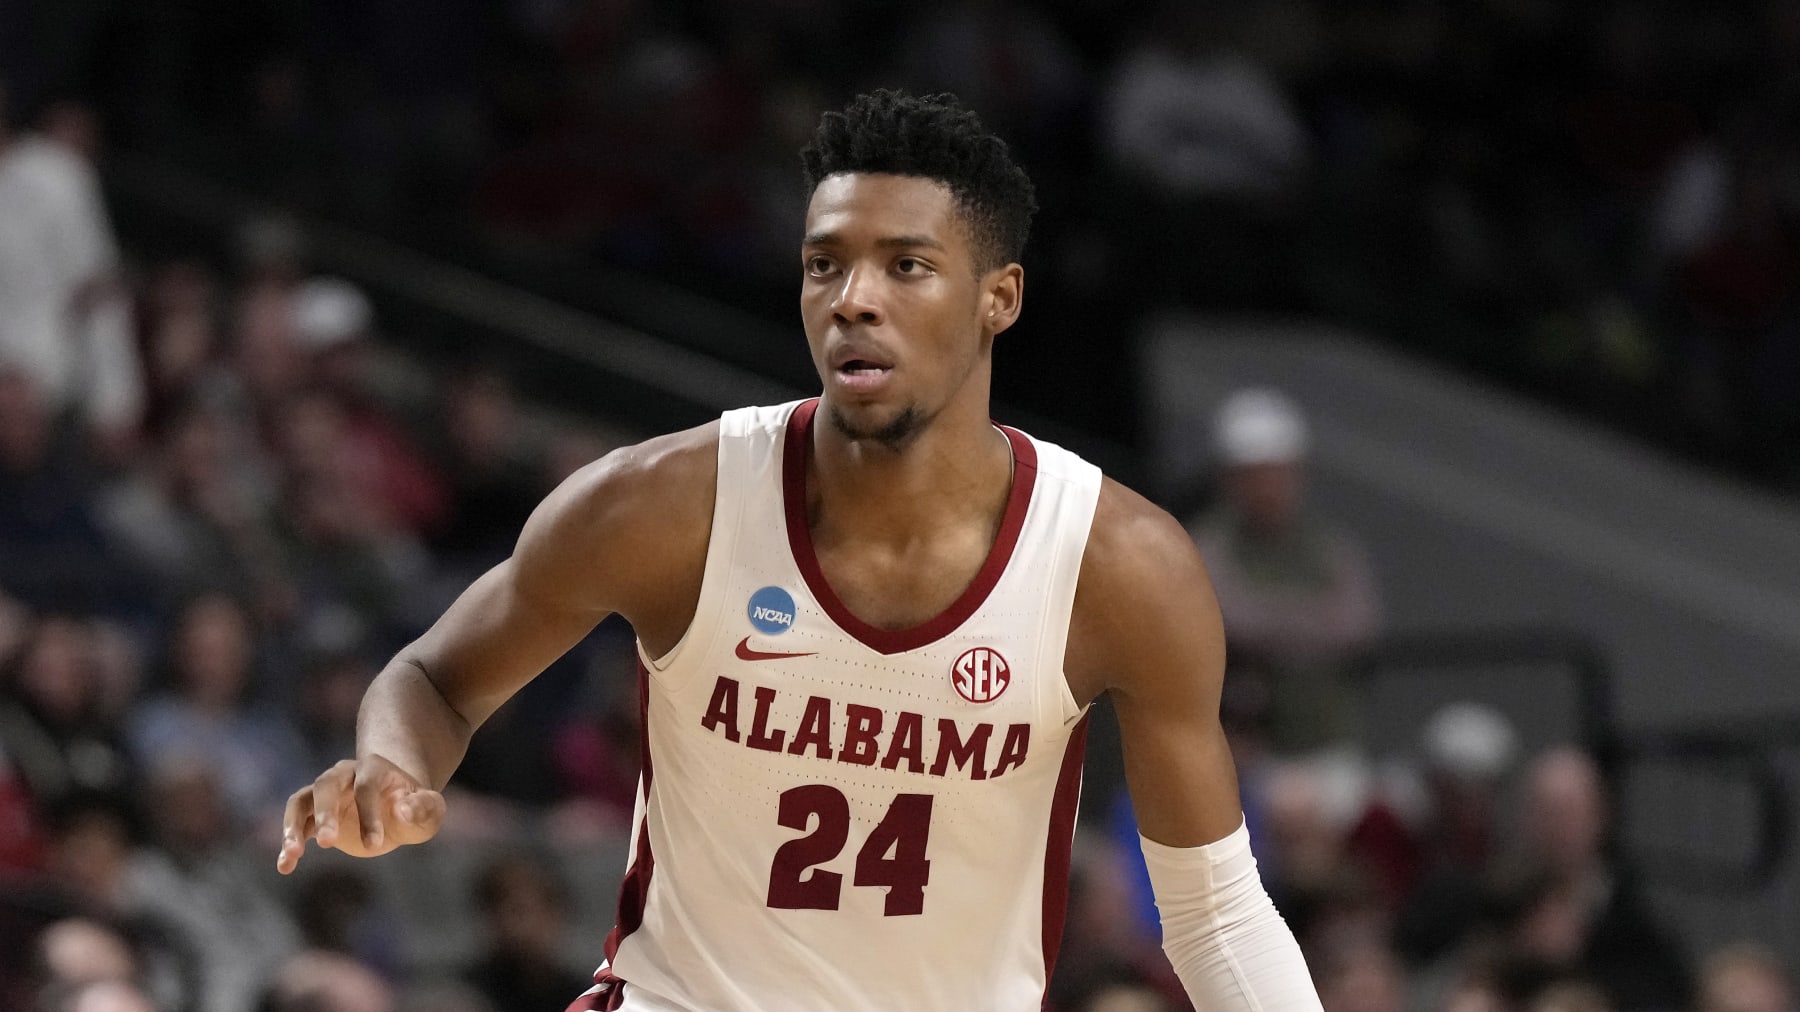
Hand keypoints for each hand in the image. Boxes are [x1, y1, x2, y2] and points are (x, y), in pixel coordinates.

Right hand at [277, 755, 445, 873]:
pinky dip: (288, 842)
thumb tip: (402, 811)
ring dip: (293, 825)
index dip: (369, 814)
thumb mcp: (429, 810)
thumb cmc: (415, 808)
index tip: (374, 845)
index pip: (366, 787)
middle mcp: (344, 774)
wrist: (397, 809)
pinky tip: (285, 866)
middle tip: (328, 842)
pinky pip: (296, 824)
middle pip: (325, 785)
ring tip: (292, 854)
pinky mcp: (315, 815)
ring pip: (301, 801)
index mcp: (374, 768)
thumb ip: (423, 808)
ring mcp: (327, 793)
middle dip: (325, 812)